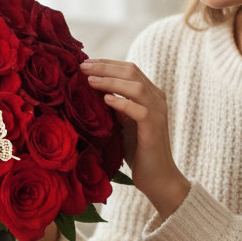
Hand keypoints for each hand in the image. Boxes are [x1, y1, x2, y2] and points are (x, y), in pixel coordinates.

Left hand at [80, 59, 190, 218]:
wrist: (157, 177)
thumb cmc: (137, 149)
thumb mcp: (122, 121)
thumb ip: (114, 104)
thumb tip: (89, 87)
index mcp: (150, 94)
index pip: (129, 69)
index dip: (107, 63)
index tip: (85, 62)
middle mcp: (157, 99)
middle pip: (132, 72)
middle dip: (105, 67)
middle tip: (83, 66)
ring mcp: (158, 113)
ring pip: (136, 87)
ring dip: (111, 81)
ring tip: (90, 81)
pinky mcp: (154, 130)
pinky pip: (140, 111)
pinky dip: (122, 102)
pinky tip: (105, 100)